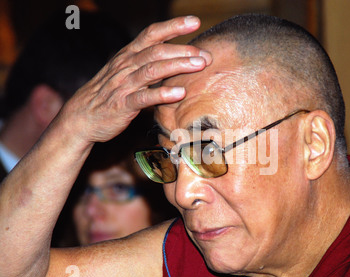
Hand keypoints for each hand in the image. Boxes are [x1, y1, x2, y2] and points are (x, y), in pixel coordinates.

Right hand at [55, 16, 210, 144]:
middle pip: (157, 51)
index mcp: (128, 56)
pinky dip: (162, 94)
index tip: (194, 22)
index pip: (152, 34)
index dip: (173, 26)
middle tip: (206, 54)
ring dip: (178, 66)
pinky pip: (144, 98)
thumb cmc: (109, 94)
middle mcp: (126, 66)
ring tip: (199, 66)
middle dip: (184, 50)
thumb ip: (149, 65)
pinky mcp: (122, 105)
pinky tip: (179, 93)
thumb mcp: (127, 73)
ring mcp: (124, 85)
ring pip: (152, 70)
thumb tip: (178, 60)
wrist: (80, 118)